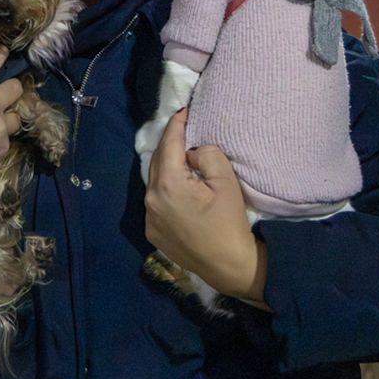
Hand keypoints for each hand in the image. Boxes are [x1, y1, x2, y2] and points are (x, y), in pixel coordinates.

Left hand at [143, 110, 268, 306]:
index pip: (168, 144)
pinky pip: (155, 201)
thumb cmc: (230, 224)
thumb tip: (192, 152)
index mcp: (168, 184)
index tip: (183, 111)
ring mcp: (149, 217)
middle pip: (156, 161)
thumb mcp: (226, 182)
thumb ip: (207, 155)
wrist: (229, 267)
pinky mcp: (152, 231)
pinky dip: (164, 189)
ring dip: (166, 167)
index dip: (176, 125)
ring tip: (182, 157)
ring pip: (154, 181)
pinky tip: (179, 189)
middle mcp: (151, 199)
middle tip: (184, 130)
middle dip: (169, 144)